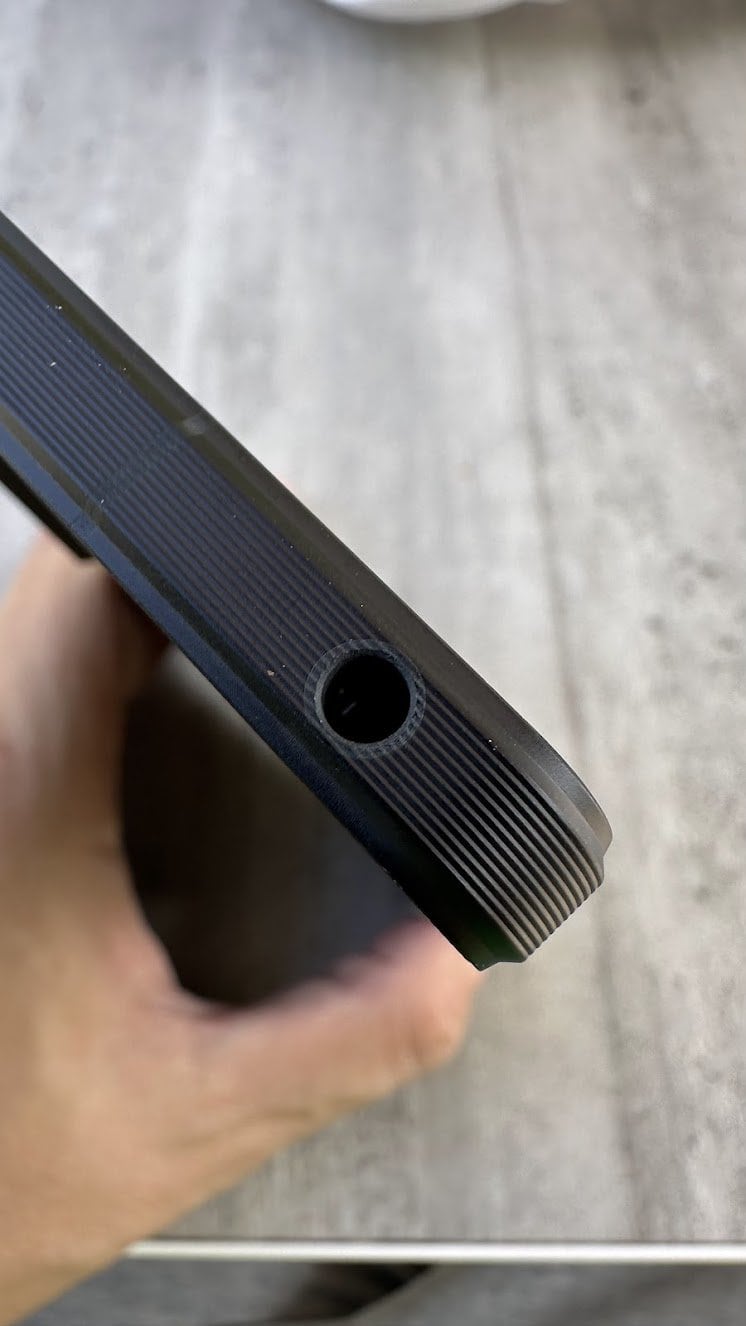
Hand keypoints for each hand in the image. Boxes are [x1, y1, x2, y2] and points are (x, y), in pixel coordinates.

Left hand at [0, 538, 480, 1323]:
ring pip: (15, 639)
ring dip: (97, 639)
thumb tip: (448, 961)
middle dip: (154, 599)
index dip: (178, 569)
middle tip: (227, 641)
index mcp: (21, 817)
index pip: (87, 602)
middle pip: (52, 597)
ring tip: (176, 670)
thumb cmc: (2, 1179)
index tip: (243, 601)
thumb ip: (354, 1037)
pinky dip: (55, 687)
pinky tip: (104, 740)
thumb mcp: (203, 1119)